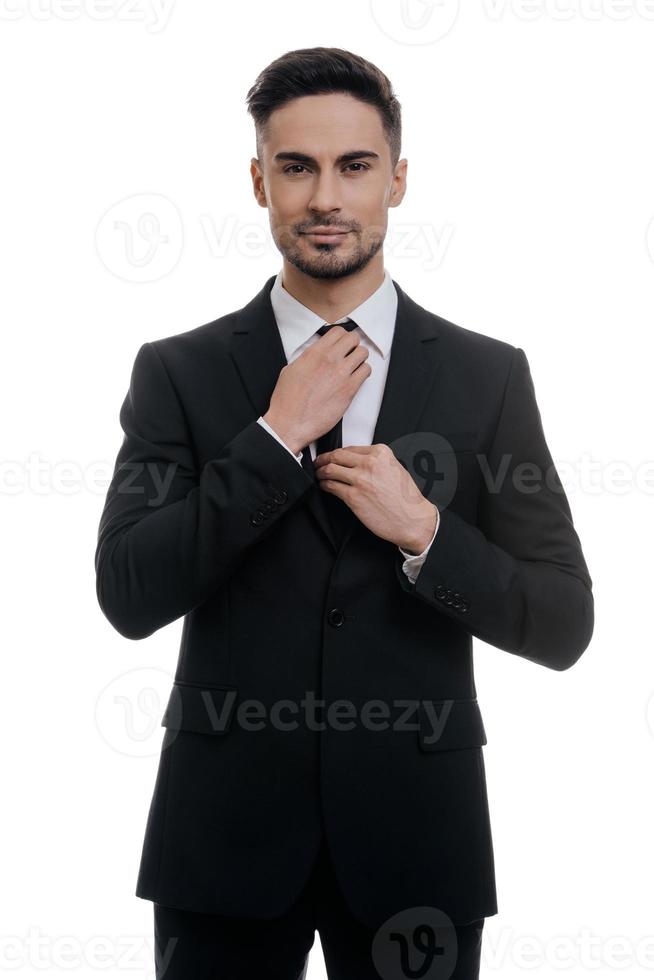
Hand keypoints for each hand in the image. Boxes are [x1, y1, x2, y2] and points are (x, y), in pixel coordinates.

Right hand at [263, 326, 370, 454]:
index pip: (337, 332)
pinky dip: (363, 372)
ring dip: (359, 358)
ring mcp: (341, 374)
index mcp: (314, 353)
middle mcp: (329, 360)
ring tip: (353, 367)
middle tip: (349, 354)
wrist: (290, 423)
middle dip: (352, 345)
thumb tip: (315, 355)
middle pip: (353, 338)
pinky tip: (355, 379)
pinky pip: (366, 371)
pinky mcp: (349, 390)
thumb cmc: (287, 401)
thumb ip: (307, 358)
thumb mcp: (290, 370)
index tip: (341, 344)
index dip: (341, 337)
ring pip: (363, 353)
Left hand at [314, 443, 438, 551]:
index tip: (331, 457)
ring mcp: (360, 479)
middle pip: (337, 456)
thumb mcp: (395, 469)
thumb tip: (357, 462)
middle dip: (324, 459)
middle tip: (318, 463)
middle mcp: (370, 463)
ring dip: (321, 472)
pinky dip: (324, 485)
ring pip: (330, 469)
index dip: (337, 454)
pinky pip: (331, 486)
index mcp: (381, 453)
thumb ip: (377, 462)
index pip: (350, 449)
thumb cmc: (406, 499)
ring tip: (318, 475)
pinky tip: (324, 486)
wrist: (413, 520)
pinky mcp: (353, 496)